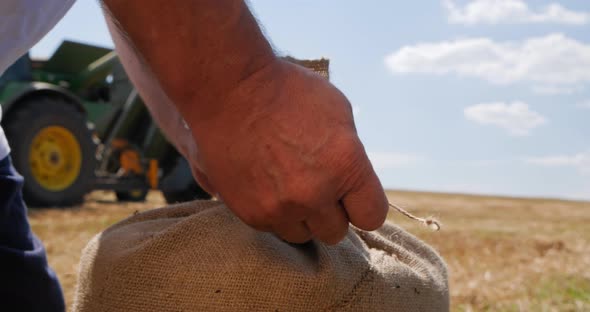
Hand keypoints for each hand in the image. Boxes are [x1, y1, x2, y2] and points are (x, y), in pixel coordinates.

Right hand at [185, 58, 388, 244]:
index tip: (351, 196)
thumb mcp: (337, 110)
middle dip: (330, 211)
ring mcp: (281, 208)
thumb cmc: (286, 91)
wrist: (228, 90)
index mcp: (345, 165)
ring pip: (303, 235)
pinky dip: (274, 212)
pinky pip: (274, 228)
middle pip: (336, 231)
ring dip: (301, 216)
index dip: (362, 204)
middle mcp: (315, 193)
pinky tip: (266, 184)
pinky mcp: (252, 214)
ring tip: (288, 186)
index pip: (372, 215)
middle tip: (315, 186)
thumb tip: (352, 182)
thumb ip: (350, 155)